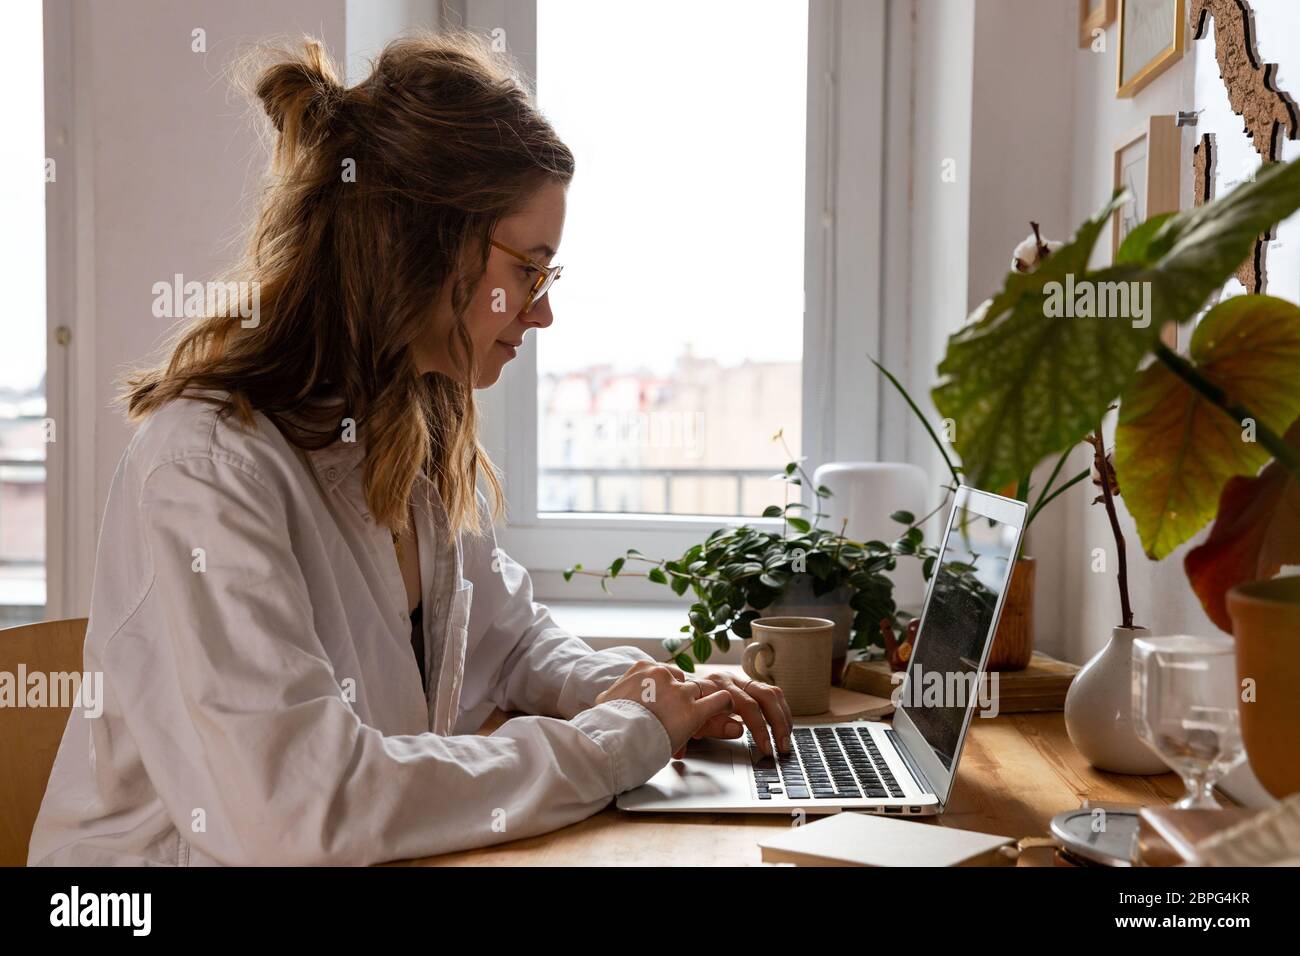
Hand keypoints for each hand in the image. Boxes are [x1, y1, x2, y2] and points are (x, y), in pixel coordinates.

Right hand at [595, 661, 734, 755]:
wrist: (613, 738)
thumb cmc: (608, 723)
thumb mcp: (606, 700)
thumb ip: (614, 693)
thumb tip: (608, 697)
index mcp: (642, 669)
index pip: (663, 673)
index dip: (665, 691)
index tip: (664, 702)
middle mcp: (663, 676)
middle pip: (682, 681)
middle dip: (681, 697)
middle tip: (676, 712)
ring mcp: (679, 692)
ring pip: (699, 690)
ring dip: (698, 703)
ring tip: (702, 713)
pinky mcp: (693, 712)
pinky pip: (719, 701)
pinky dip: (724, 705)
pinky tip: (726, 710)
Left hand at [674, 668, 793, 758]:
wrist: (672, 695)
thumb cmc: (680, 712)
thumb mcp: (691, 723)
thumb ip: (713, 726)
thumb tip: (738, 729)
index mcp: (716, 687)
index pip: (747, 706)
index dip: (759, 728)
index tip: (766, 748)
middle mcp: (730, 680)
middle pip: (764, 696)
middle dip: (777, 723)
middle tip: (782, 746)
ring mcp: (739, 681)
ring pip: (771, 693)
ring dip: (783, 717)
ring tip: (786, 739)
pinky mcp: (746, 686)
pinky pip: (770, 693)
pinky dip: (781, 710)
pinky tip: (785, 726)